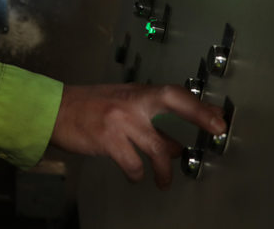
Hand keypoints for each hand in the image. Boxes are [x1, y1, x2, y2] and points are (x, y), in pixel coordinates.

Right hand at [50, 83, 226, 187]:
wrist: (53, 111)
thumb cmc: (87, 108)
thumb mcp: (120, 109)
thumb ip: (148, 124)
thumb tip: (175, 146)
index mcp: (136, 93)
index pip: (173, 93)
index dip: (198, 105)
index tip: (219, 118)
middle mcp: (131, 102)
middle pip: (172, 101)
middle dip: (198, 114)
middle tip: (216, 128)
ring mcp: (120, 120)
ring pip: (156, 147)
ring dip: (164, 170)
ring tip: (163, 181)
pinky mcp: (108, 139)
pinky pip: (132, 164)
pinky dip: (136, 173)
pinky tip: (133, 175)